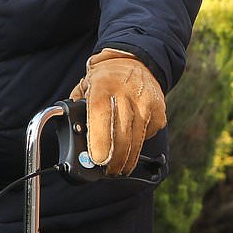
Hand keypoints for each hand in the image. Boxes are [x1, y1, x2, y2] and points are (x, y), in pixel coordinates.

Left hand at [69, 48, 166, 175]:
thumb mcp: (85, 85)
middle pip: (121, 134)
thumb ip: (77, 108)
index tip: (97, 159)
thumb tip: (73, 136)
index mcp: (103, 85)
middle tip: (107, 171)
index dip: (99, 140)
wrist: (136, 61)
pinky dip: (138, 144)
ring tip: (119, 169)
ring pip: (136, 141)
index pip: (101, 115)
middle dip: (114, 159)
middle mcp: (127, 93)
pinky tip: (130, 143)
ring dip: (127, 160)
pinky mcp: (159, 112)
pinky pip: (147, 136)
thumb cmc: (105, 78)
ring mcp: (146, 103)